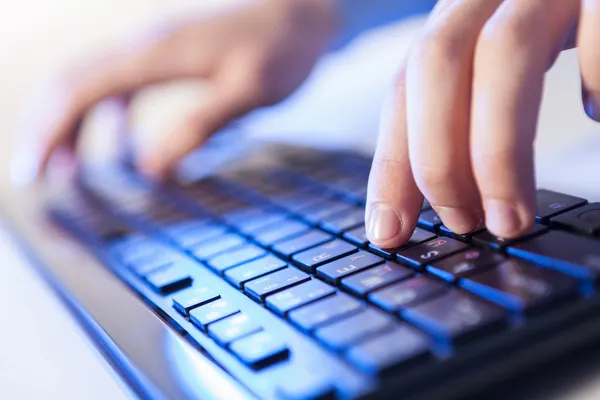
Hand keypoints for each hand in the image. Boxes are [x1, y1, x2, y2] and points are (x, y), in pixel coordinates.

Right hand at [28, 0, 336, 176]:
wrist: (303, 11)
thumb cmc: (282, 46)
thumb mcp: (248, 91)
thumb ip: (201, 125)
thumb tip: (153, 167)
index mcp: (155, 54)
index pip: (79, 89)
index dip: (49, 131)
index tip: (32, 172)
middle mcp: (144, 46)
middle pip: (72, 83)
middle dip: (47, 130)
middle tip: (34, 177)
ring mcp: (154, 50)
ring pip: (93, 84)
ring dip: (73, 126)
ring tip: (69, 170)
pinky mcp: (169, 58)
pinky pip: (122, 87)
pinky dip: (108, 119)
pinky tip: (120, 146)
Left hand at [366, 0, 594, 245]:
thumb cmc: (552, 28)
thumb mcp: (493, 68)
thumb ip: (467, 115)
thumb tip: (455, 201)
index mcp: (455, 18)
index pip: (402, 90)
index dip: (390, 164)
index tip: (387, 231)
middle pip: (435, 64)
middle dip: (438, 159)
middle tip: (463, 224)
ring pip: (502, 50)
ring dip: (500, 149)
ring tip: (511, 217)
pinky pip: (594, 23)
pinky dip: (594, 75)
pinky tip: (596, 110)